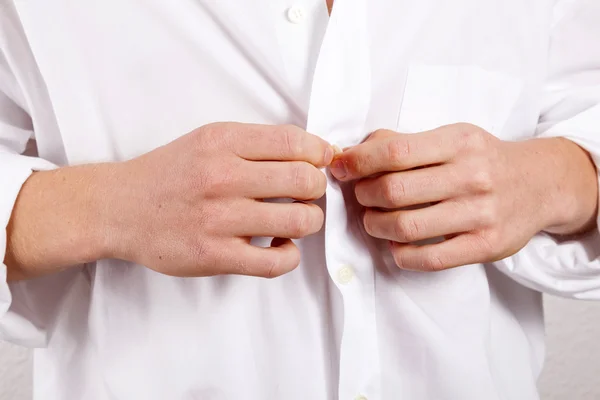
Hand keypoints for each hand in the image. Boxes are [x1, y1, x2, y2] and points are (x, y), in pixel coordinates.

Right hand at [105, 122, 333, 277]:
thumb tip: (316, 151)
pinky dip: (291, 255)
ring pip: (299, 221)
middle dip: (317, 188)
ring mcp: (219, 219)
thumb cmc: (168, 174)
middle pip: (305, 180)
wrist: (118, 209)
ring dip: (310, 221)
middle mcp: (221, 177)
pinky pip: (276, 262)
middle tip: (309, 193)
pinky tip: (281, 246)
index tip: (321, 162)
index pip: (294, 141)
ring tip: (297, 220)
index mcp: (222, 142)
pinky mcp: (214, 256)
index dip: (319, 152)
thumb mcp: (207, 140)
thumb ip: (256, 143)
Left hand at [329, 123, 597, 271]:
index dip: (358, 162)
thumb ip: (404, 142)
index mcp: (459, 143)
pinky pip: (429, 259)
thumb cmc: (483, 160)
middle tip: (362, 196)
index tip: (341, 168)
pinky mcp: (486, 246)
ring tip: (375, 220)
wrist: (539, 184)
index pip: (395, 152)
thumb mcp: (451, 137)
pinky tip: (396, 244)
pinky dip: (401, 254)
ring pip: (406, 226)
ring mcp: (481, 214)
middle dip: (364, 195)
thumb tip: (351, 153)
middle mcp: (473, 176)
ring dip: (376, 226)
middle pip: (394, 191)